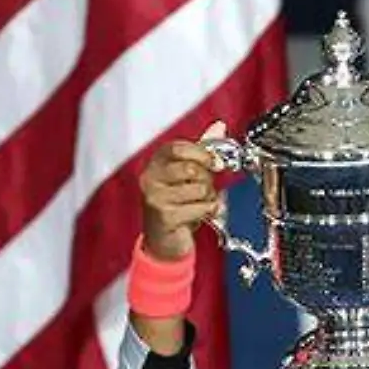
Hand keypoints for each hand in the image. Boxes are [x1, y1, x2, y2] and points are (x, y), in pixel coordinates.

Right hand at [138, 121, 225, 261]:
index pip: (178, 148)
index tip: (215, 163)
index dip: (202, 153)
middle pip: (191, 168)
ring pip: (198, 188)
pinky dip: (206, 212)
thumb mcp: (187, 175)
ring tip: (198, 204)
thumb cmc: (175, 206)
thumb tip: (219, 127)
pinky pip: (199, 207)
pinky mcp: (164, 216)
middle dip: (206, 180)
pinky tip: (196, 216)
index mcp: (155, 163)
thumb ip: (201, 150)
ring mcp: (154, 198)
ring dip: (207, 198)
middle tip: (203, 190)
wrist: (163, 242)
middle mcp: (150, 178)